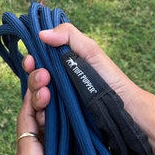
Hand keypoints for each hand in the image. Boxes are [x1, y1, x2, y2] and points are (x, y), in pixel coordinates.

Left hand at [0, 74, 127, 154]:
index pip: (28, 114)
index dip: (34, 93)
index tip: (43, 74)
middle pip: (32, 118)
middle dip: (39, 95)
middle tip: (47, 72)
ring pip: (39, 134)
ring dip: (46, 114)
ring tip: (58, 95)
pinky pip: (47, 150)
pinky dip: (55, 137)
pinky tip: (68, 138)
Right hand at [24, 22, 141, 112]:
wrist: (124, 109)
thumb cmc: (110, 78)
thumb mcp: (90, 51)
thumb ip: (69, 35)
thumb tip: (41, 33)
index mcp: (61, 66)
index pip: (37, 63)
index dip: (30, 62)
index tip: (30, 61)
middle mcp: (57, 84)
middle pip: (34, 82)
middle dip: (34, 79)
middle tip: (43, 79)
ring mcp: (58, 104)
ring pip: (35, 101)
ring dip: (36, 96)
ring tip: (46, 96)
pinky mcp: (60, 121)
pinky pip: (42, 119)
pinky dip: (40, 115)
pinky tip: (45, 114)